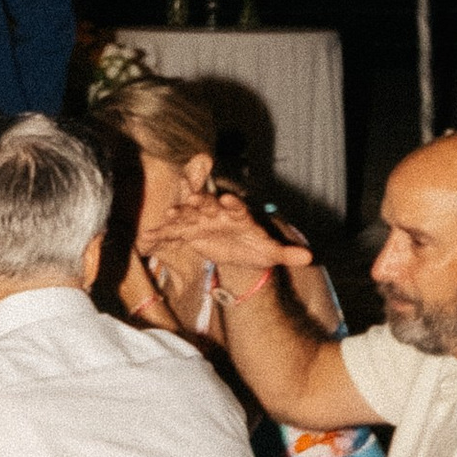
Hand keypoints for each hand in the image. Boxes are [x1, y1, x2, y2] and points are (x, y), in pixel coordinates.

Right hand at [140, 189, 310, 279]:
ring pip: (188, 215)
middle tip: (194, 199)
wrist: (239, 248)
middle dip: (201, 202)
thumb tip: (309, 257)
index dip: (233, 203)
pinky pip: (173, 233)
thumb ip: (288, 253)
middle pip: (209, 205)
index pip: (237, 207)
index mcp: (239, 215)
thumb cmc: (255, 246)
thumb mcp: (271, 252)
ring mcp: (201, 221)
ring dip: (179, 214)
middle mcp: (217, 213)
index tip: (229, 200)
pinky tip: (147, 237)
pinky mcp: (188, 232)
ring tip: (169, 213)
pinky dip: (161, 234)